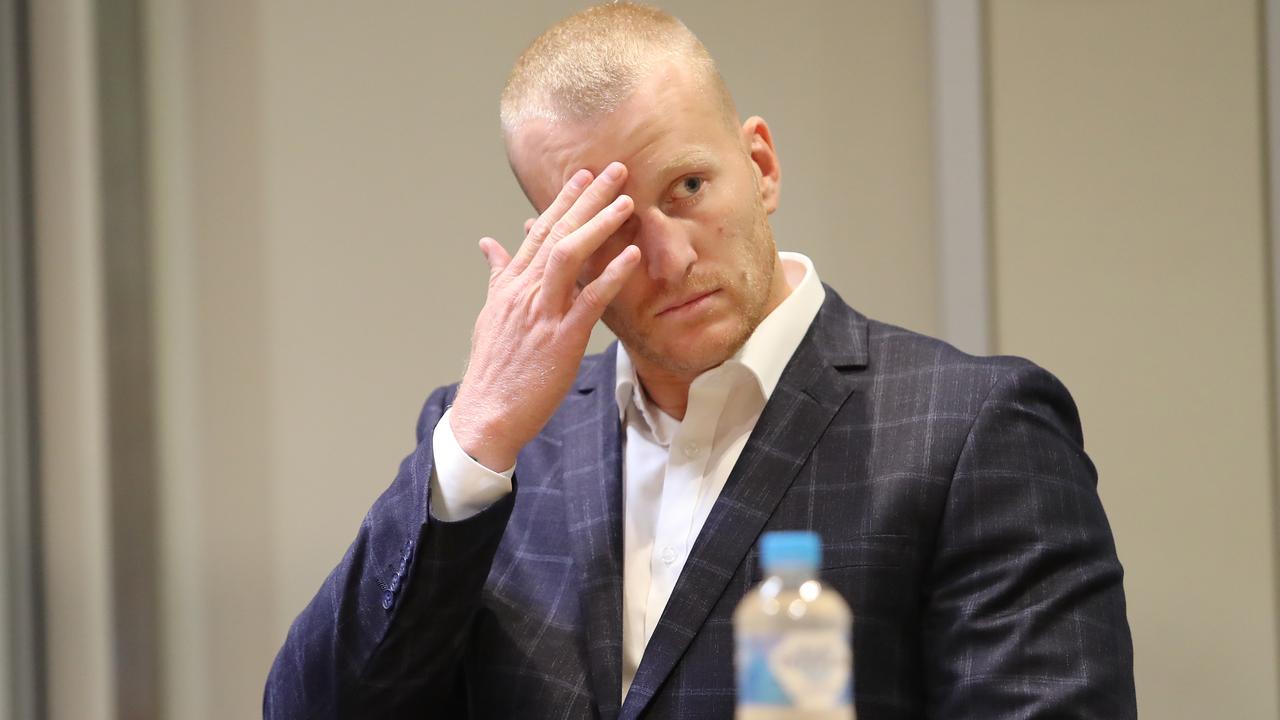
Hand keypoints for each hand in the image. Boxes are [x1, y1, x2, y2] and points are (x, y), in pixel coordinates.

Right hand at [449, 162, 639, 470]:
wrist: (486, 413)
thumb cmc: (494, 369)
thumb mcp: (490, 315)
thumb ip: (497, 276)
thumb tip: (490, 244)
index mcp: (510, 285)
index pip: (539, 232)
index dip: (563, 201)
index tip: (583, 176)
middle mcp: (525, 291)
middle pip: (557, 232)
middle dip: (587, 198)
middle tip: (614, 169)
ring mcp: (543, 313)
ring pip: (570, 256)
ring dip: (599, 225)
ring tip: (626, 201)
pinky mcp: (561, 338)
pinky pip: (589, 300)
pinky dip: (610, 275)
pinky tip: (630, 255)